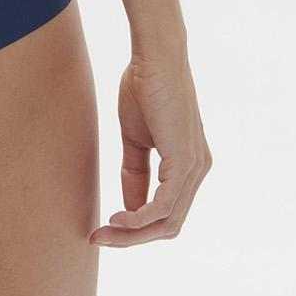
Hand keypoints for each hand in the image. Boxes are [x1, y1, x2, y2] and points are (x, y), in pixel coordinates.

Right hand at [92, 44, 209, 246]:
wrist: (154, 57)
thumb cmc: (144, 89)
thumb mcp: (136, 139)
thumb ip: (136, 173)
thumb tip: (130, 207)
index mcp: (188, 166)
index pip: (166, 213)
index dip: (135, 228)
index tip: (103, 228)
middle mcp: (198, 171)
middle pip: (168, 226)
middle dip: (131, 238)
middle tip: (98, 238)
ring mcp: (194, 168)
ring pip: (166, 222)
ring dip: (131, 233)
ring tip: (101, 232)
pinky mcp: (184, 161)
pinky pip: (164, 205)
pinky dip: (140, 219)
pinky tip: (117, 219)